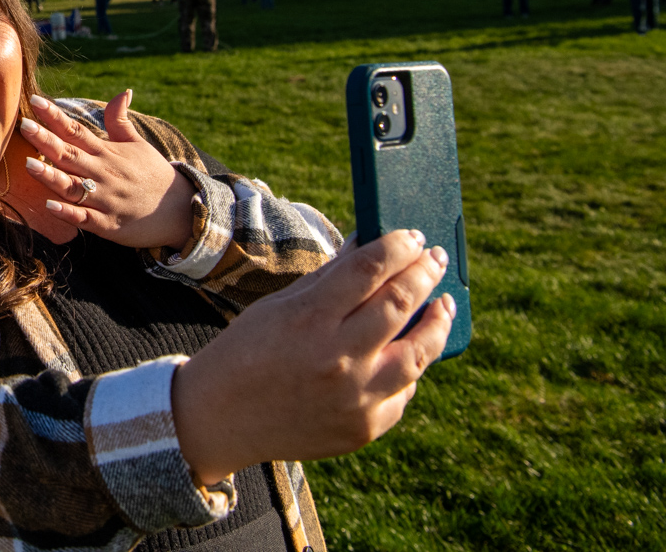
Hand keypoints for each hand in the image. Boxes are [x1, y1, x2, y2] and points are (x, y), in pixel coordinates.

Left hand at [16, 91, 196, 249]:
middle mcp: (103, 173)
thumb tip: (123, 91)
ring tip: (28, 164)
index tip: (35, 100)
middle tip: (24, 125)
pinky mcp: (108, 224)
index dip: (55, 116)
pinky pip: (84, 218)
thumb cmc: (153, 175)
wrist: (181, 210)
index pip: (76, 130)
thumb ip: (120, 120)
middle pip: (69, 154)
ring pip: (72, 186)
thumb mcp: (138, 144)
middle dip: (45, 140)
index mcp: (107, 152)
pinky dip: (68, 213)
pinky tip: (49, 206)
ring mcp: (105, 199)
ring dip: (50, 176)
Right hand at [170, 229, 455, 485]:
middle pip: (399, 304)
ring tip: (444, 305)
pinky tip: (410, 352)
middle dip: (424, 274)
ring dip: (437, 322)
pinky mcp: (364, 428)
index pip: (369, 269)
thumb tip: (370, 244)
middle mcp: (337, 358)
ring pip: (418, 354)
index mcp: (309, 318)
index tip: (415, 236)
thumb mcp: (280, 305)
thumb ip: (330, 278)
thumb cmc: (248, 351)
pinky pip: (401, 393)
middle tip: (436, 259)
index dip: (398, 247)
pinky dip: (409, 369)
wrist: (221, 418)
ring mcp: (355, 397)